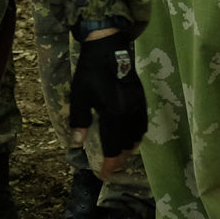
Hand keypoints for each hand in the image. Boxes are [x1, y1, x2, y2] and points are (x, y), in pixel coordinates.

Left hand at [68, 31, 147, 174]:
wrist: (109, 44)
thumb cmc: (91, 70)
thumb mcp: (79, 95)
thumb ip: (79, 120)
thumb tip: (77, 144)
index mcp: (114, 112)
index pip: (113, 145)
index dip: (109, 162)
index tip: (103, 174)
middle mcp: (130, 111)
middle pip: (128, 143)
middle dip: (119, 157)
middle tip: (110, 167)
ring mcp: (138, 103)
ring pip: (138, 133)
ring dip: (129, 146)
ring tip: (120, 154)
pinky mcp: (142, 96)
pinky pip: (143, 121)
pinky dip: (137, 133)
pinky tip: (132, 135)